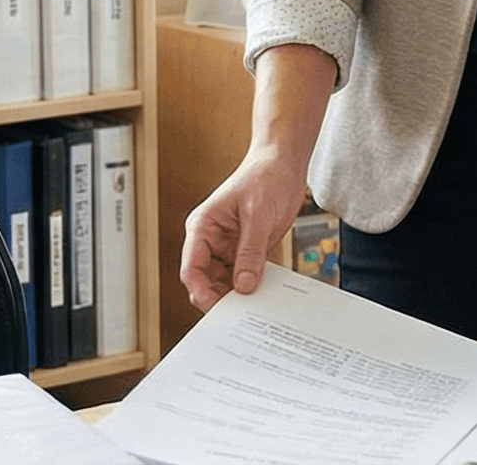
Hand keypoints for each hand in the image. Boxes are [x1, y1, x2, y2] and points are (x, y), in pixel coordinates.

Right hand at [179, 147, 312, 310]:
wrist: (284, 163)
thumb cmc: (264, 176)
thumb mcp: (258, 215)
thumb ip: (250, 252)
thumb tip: (243, 286)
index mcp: (202, 228)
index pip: (191, 268)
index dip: (201, 291)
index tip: (217, 308)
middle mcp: (212, 241)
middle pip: (206, 282)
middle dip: (220, 298)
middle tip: (241, 313)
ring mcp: (229, 247)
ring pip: (225, 283)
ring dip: (238, 295)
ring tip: (255, 306)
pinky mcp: (247, 250)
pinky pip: (245, 276)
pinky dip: (252, 286)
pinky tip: (265, 293)